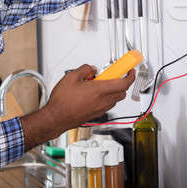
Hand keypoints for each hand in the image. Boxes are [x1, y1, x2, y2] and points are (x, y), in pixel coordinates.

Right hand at [19, 64, 134, 149]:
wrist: (56, 118)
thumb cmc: (62, 102)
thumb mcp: (71, 77)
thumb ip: (85, 69)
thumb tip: (91, 68)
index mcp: (100, 90)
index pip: (124, 82)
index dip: (130, 75)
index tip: (130, 70)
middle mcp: (103, 101)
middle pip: (122, 91)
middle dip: (120, 81)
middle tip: (113, 75)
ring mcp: (101, 109)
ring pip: (115, 98)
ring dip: (112, 90)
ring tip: (99, 84)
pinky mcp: (96, 114)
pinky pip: (107, 104)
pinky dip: (105, 97)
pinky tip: (93, 93)